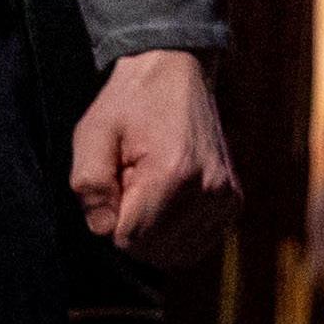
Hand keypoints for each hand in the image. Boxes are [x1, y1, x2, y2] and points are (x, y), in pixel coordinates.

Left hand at [70, 47, 237, 266]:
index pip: (132, 239)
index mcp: (172, 174)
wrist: (174, 70)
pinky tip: (165, 198)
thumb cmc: (129, 102)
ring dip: (155, 232)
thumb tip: (102, 230)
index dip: (111, 220)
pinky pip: (198, 243)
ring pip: (179, 253)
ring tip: (147, 187)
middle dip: (132, 228)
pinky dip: (176, 232)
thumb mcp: (92, 132)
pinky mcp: (233, 202)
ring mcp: (226, 198)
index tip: (113, 186)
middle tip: (128, 183)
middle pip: (156, 252)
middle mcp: (208, 191)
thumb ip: (90, 184)